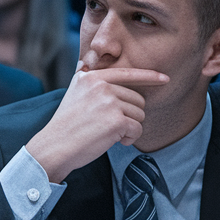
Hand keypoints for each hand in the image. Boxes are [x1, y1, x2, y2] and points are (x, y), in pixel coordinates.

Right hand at [25, 63, 167, 182]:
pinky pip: (137, 129)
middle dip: (130, 115)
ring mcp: (108, 102)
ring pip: (139, 114)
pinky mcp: (116, 121)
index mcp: (90, 78)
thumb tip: (106, 74)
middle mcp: (100, 86)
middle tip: (109, 125)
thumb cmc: (66, 125)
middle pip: (137, 99)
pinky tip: (114, 141)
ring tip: (108, 133)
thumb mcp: (75, 95)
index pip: (127, 73)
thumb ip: (92, 83)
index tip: (165, 78)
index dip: (149, 76)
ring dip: (129, 127)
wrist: (54, 146)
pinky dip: (129, 138)